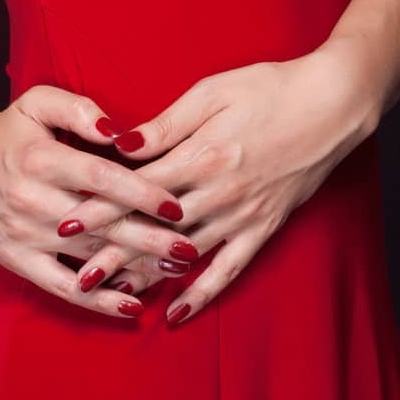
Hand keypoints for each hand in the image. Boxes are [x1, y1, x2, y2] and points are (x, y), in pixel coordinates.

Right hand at [0, 84, 188, 320]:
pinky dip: (98, 300)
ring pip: (90, 256)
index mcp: (43, 158)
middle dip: (151, 238)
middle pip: (102, 223)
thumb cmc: (8, 133)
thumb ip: (77, 108)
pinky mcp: (19, 261)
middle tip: (192, 247)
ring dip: (136, 268)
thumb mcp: (36, 103)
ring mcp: (27, 234)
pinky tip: (132, 306)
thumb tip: (117, 131)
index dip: (142, 193)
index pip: (101, 178)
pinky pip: (63, 287)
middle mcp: (35, 199)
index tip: (177, 205)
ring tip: (177, 272)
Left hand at [67, 50, 376, 323]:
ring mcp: (243, 214)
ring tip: (111, 294)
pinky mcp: (264, 227)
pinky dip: (203, 293)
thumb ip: (166, 124)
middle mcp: (219, 192)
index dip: (102, 206)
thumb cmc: (268, 87)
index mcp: (202, 154)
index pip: (138, 187)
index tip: (68, 222)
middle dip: (114, 251)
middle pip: (155, 228)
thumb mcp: (211, 92)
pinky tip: (177, 312)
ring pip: (185, 254)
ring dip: (147, 275)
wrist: (331, 105)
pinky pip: (229, 268)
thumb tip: (122, 143)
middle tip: (78, 273)